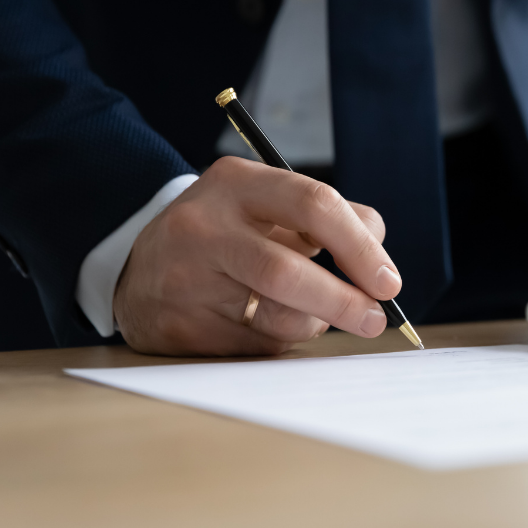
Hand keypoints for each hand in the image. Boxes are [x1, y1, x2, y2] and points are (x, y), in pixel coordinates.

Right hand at [113, 157, 399, 355]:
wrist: (139, 268)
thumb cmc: (229, 235)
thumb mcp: (269, 205)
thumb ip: (329, 219)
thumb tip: (380, 262)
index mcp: (237, 182)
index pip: (314, 204)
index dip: (359, 247)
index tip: (388, 282)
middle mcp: (204, 227)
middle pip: (287, 272)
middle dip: (343, 301)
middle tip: (375, 319)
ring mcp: (186, 279)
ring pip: (276, 316)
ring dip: (314, 322)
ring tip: (314, 313)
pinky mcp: (179, 327)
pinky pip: (256, 344)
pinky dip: (280, 339)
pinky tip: (264, 322)